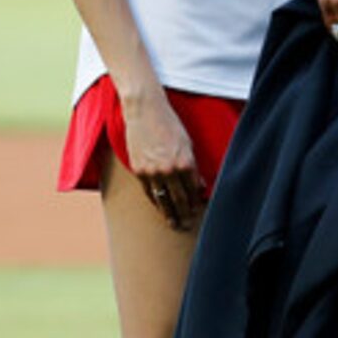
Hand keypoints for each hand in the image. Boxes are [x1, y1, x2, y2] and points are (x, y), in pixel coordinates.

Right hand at [116, 80, 205, 230]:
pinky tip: (160, 207)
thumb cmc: (170, 125)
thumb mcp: (188, 144)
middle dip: (183, 213)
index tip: (196, 212)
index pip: (192, 190)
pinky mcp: (139, 170)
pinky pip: (148, 191)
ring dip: (168, 212)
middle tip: (185, 225)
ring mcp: (152, 171)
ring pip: (162, 198)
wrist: (145, 112)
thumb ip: (193, 167)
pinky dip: (155, 200)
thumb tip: (199, 186)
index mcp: (186, 162)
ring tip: (173, 223)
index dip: (194, 203)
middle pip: (178, 199)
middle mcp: (169, 170)